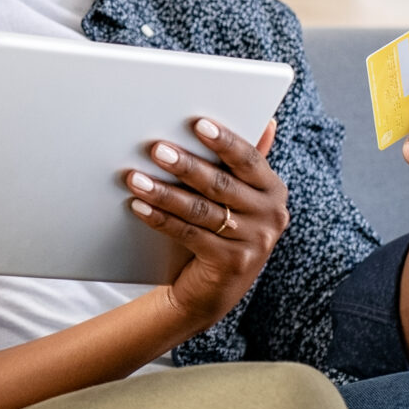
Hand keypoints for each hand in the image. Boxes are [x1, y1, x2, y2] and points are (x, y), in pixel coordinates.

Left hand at [125, 118, 288, 332]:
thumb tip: (268, 121)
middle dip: (186, 165)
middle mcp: (271, 216)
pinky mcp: (230, 263)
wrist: (214, 287)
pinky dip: (161, 219)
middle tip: (156, 149)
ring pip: (201, 210)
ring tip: (135, 177)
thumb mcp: (240, 196)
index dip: (225, 141)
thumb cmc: (224, 228)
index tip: (198, 124)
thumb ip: (247, 161)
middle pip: (221, 185)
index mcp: (273, 191)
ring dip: (164, 192)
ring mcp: (253, 243)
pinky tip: (139, 205)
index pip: (249, 160)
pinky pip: (189, 234)